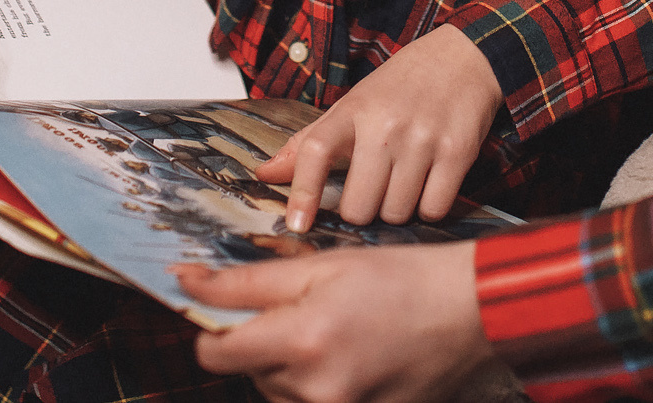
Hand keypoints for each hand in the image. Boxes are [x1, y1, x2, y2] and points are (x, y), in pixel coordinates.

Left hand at [182, 242, 494, 402]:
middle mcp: (317, 388)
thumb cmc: (399, 279)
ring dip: (290, 367)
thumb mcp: (320, 264)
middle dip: (263, 342)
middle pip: (250, 372)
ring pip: (279, 393)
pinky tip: (347, 360)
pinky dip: (317, 387)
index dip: (212, 330)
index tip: (225, 312)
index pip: (215, 353)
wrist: (467, 312)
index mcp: (304, 339)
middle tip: (306, 311)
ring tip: (333, 334)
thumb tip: (186, 282)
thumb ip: (247, 281)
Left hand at [254, 25, 502, 230]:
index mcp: (352, 110)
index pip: (315, 151)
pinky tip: (428, 187)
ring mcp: (422, 139)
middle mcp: (384, 124)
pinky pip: (433, 209)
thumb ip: (309, 142)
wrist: (463, 58)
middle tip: (371, 194)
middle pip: (358, 205)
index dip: (302, 193)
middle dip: (362, 211)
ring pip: (395, 213)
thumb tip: (264, 173)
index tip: (297, 225)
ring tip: (402, 185)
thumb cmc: (401, 86)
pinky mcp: (457, 152)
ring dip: (396, 211)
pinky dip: (428, 209)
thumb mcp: (352, 104)